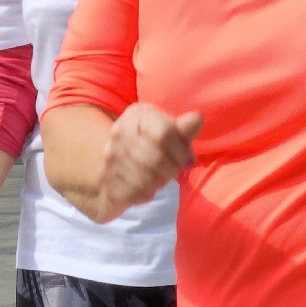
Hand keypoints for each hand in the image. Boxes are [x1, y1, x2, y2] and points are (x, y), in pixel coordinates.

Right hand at [95, 103, 202, 221]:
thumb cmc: (149, 147)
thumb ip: (183, 128)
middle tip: (176, 169)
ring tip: (162, 176)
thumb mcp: (167, 133)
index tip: (185, 156)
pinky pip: (138, 191)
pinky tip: (149, 186)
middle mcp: (119, 132)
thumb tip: (197, 119)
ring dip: (162, 180)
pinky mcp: (108, 180)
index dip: (180, 149)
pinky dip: (149, 191)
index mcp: (136, 115)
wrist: (113, 170)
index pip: (164, 133)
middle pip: (157, 157)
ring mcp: (111, 157)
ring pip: (148, 176)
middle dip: (173, 167)